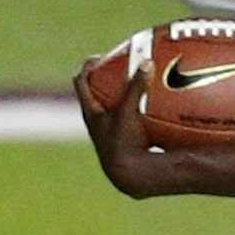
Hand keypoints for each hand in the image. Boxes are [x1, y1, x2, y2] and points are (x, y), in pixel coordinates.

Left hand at [76, 60, 161, 195]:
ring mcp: (107, 135)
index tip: (100, 57)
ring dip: (119, 99)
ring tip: (136, 87)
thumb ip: (137, 88)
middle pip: (94, 94)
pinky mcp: (121, 144)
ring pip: (109, 110)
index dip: (88, 67)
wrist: (127, 176)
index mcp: (91, 112)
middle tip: (119, 68)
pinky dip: (136, 115)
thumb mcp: (128, 113)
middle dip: (105, 80)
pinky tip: (154, 113)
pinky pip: (126, 124)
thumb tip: (147, 62)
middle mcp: (96, 123)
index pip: (81, 82)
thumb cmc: (123, 144)